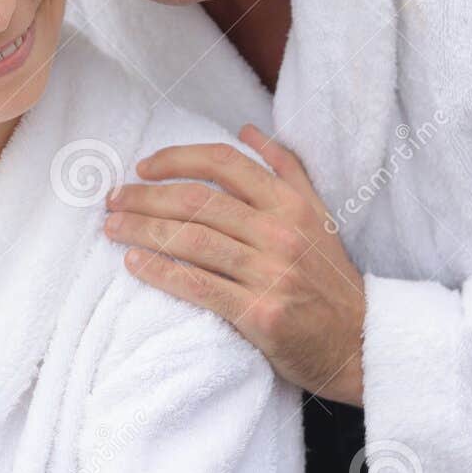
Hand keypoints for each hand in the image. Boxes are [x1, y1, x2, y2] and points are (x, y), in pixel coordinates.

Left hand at [103, 124, 365, 404]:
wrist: (359, 342)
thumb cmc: (330, 277)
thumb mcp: (317, 214)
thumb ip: (285, 168)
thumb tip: (246, 130)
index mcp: (291, 203)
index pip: (224, 163)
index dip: (178, 158)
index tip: (144, 167)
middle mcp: (280, 232)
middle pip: (198, 201)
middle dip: (146, 196)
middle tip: (113, 199)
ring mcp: (271, 273)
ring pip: (192, 241)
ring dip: (143, 230)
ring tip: (112, 228)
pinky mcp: (261, 314)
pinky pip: (199, 286)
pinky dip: (161, 272)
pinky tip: (134, 264)